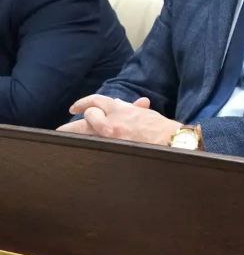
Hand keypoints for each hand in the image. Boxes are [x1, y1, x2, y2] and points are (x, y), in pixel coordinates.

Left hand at [57, 95, 179, 145]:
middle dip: (72, 125)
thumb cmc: (161, 128)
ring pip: (86, 134)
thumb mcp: (146, 113)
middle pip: (85, 118)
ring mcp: (111, 137)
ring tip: (66, 140)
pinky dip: (86, 148)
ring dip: (76, 135)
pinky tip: (78, 152)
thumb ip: (132, 108)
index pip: (96, 101)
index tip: (74, 108)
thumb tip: (124, 103)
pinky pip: (94, 148)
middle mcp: (112, 122)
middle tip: (60, 130)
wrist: (171, 142)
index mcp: (121, 110)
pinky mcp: (113, 150)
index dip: (83, 103)